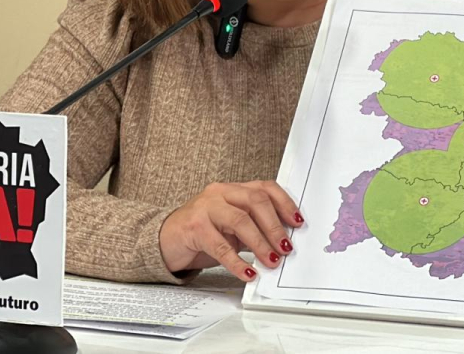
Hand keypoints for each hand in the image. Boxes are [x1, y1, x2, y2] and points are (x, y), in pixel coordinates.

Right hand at [159, 180, 303, 280]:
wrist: (165, 240)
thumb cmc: (202, 233)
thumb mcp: (230, 227)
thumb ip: (253, 228)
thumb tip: (282, 244)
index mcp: (232, 190)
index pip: (264, 188)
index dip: (284, 204)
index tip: (298, 222)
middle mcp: (220, 193)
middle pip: (255, 202)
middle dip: (275, 226)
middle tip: (286, 247)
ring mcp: (205, 208)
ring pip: (240, 221)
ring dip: (260, 243)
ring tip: (272, 260)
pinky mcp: (194, 227)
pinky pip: (221, 246)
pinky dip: (237, 262)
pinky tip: (248, 273)